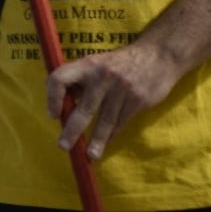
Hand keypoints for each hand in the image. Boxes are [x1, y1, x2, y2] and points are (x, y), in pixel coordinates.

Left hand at [48, 38, 183, 157]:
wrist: (158, 55)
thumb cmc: (119, 63)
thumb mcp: (96, 63)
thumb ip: (80, 81)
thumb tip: (61, 105)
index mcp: (87, 65)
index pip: (60, 78)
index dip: (52, 97)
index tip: (53, 115)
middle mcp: (103, 77)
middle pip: (85, 108)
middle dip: (73, 130)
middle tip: (63, 146)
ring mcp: (123, 90)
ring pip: (106, 120)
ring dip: (97, 140)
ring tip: (90, 156)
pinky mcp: (139, 100)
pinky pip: (121, 121)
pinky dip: (112, 134)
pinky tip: (105, 143)